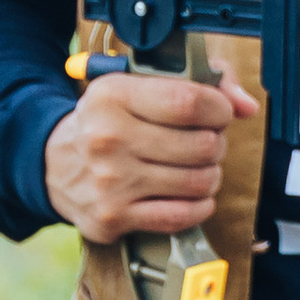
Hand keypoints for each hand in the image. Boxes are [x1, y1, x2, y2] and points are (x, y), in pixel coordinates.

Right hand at [44, 70, 259, 242]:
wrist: (54, 164)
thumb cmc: (107, 122)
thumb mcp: (138, 85)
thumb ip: (200, 82)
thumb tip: (245, 105)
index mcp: (113, 96)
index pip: (189, 102)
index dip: (218, 109)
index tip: (218, 113)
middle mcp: (109, 138)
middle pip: (201, 145)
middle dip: (215, 144)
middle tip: (205, 142)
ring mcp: (111, 182)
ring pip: (199, 182)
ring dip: (209, 176)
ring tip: (196, 167)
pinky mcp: (114, 217)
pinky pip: (182, 216)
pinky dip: (198, 206)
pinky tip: (190, 195)